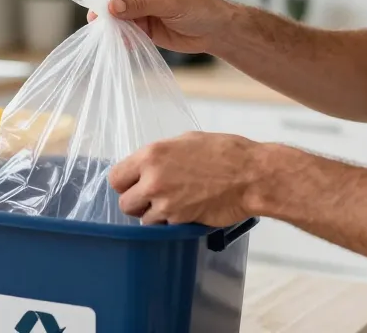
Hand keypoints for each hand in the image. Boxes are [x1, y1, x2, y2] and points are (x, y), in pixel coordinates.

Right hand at [87, 0, 236, 53]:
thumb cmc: (199, 7)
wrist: (217, 30)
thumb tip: (111, 6)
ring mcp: (141, 11)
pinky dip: (122, 38)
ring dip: (113, 27)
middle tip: (97, 25)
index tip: (98, 9)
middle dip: (107, 13)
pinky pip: (127, 32)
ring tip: (106, 37)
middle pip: (114, 1)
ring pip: (118, 18)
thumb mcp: (169, 3)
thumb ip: (139, 5)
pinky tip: (119, 44)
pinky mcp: (144, 28)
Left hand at [107, 131, 267, 226]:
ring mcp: (165, 202)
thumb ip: (159, 156)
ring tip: (171, 204)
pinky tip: (183, 211)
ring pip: (142, 218)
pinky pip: (162, 226)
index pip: (115, 177)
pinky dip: (169, 222)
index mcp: (151, 155)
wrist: (251, 176)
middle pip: (124, 202)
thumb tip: (146, 165)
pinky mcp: (180, 219)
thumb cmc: (224, 153)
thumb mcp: (185, 141)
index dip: (124, 183)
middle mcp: (152, 179)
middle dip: (136, 202)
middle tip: (150, 198)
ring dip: (153, 214)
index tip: (132, 184)